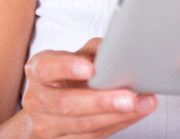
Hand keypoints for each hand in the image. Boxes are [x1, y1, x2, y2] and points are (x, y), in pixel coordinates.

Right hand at [21, 38, 156, 137]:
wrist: (44, 108)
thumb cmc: (62, 76)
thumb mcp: (71, 56)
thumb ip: (91, 50)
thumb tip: (115, 48)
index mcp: (38, 72)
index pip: (46, 68)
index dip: (67, 67)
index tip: (90, 68)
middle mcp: (37, 99)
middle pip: (67, 103)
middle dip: (101, 101)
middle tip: (129, 96)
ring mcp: (47, 124)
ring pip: (83, 125)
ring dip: (116, 116)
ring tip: (141, 104)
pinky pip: (92, 136)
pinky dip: (117, 123)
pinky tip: (134, 114)